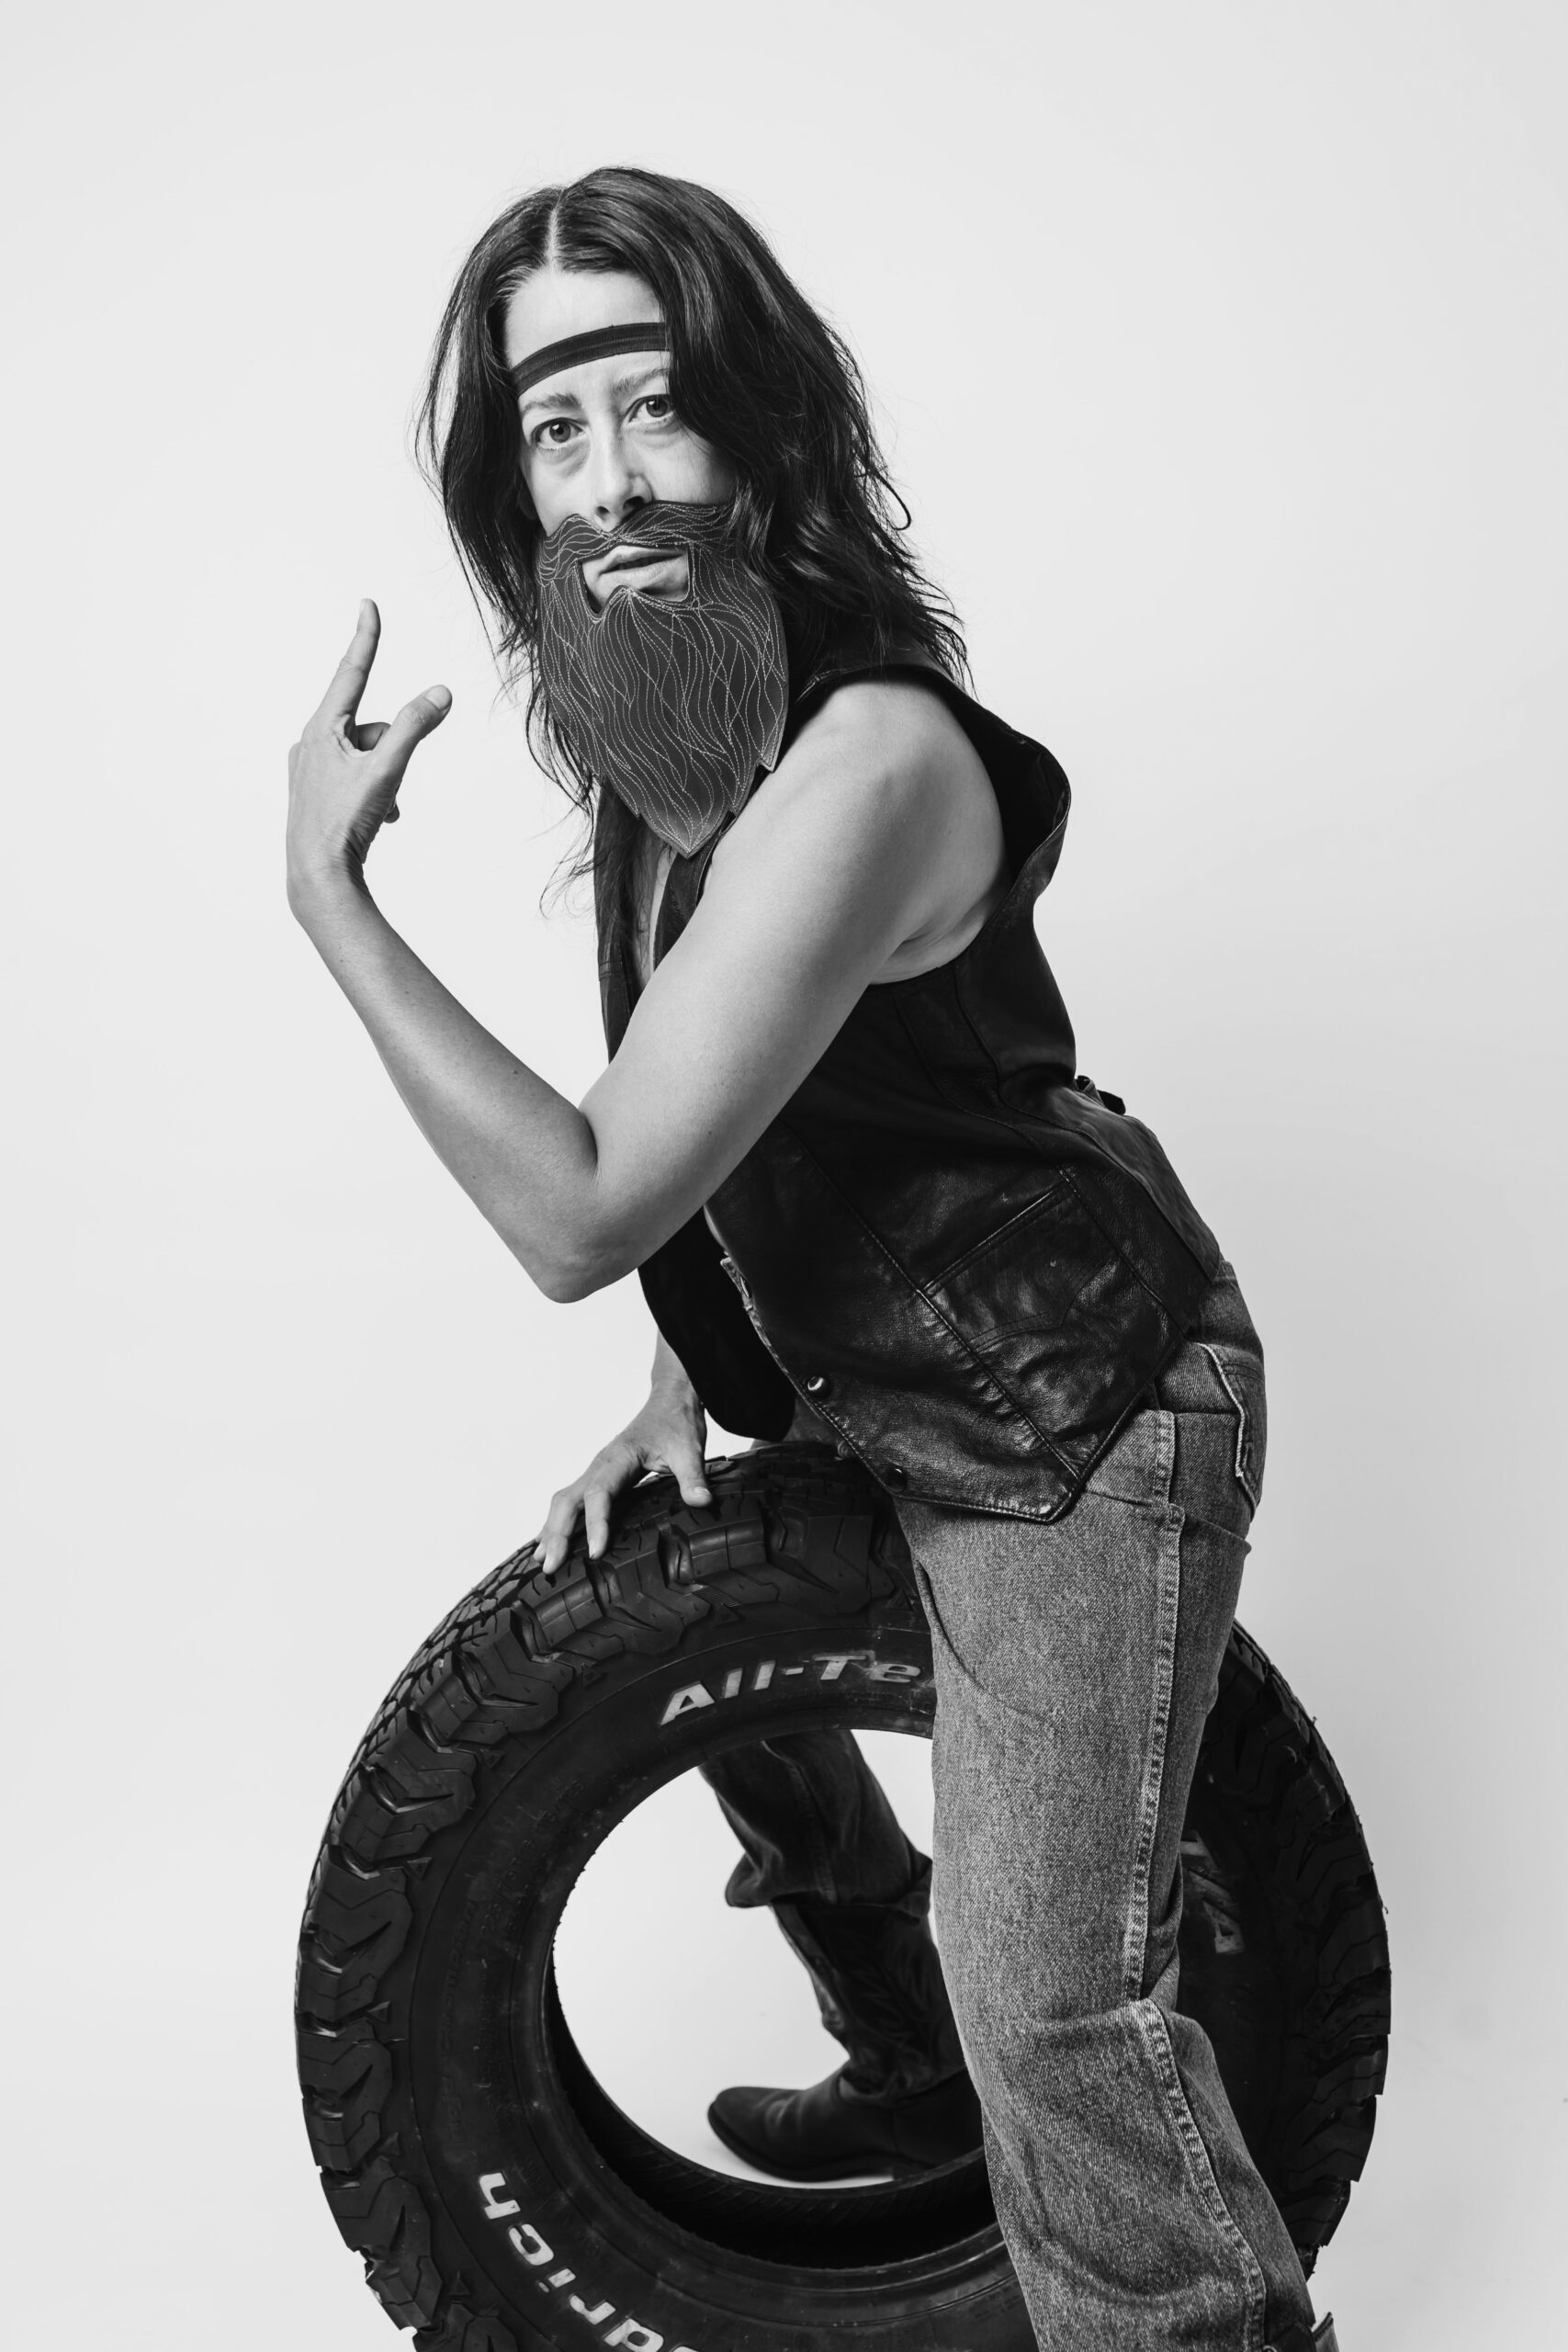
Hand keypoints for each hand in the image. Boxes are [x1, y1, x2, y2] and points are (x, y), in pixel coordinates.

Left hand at [287, 601, 450, 902]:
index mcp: (320, 730)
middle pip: (371, 728)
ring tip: (380, 811)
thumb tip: (441, 692)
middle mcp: (310, 744)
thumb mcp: (385, 771)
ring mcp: (310, 770)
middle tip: (389, 788)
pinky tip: (375, 820)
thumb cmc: (343, 823)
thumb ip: (415, 728)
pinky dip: (374, 793)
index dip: (366, 638)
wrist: (317, 876)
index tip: (368, 605)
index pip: (351, 673)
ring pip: (367, 756)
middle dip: (392, 751)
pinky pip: (357, 778)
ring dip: (386, 777)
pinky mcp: (316, 794)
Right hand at [533, 1377, 711, 1572]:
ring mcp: (596, 1472)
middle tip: (552, 1566)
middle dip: (557, 1533)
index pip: (598, 1494)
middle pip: (567, 1501)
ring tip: (543, 1562)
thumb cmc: (675, 1422)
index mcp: (618, 1458)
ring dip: (551, 1530)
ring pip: (564, 1502)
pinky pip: (571, 1501)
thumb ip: (693, 1476)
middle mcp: (600, 1466)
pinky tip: (550, 1542)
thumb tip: (702, 1501)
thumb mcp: (689, 1449)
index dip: (595, 1524)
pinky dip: (558, 1522)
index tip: (596, 1551)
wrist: (670, 1400)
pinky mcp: (599, 1478)